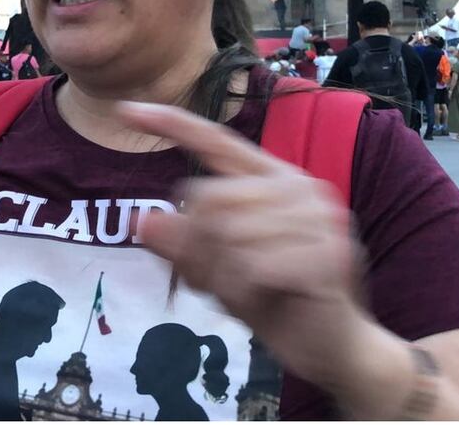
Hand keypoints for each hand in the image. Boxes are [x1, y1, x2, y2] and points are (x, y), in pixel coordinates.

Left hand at [116, 101, 379, 393]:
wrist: (334, 349)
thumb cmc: (276, 301)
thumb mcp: (219, 271)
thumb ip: (186, 244)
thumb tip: (142, 222)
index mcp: (272, 179)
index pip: (216, 140)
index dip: (170, 124)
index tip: (124, 109)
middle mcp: (299, 186)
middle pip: (206, 199)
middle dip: (201, 250)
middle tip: (229, 282)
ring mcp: (318, 217)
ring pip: (227, 237)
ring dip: (226, 278)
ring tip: (255, 292)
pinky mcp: (327, 254)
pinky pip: (253, 268)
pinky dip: (247, 293)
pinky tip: (271, 300)